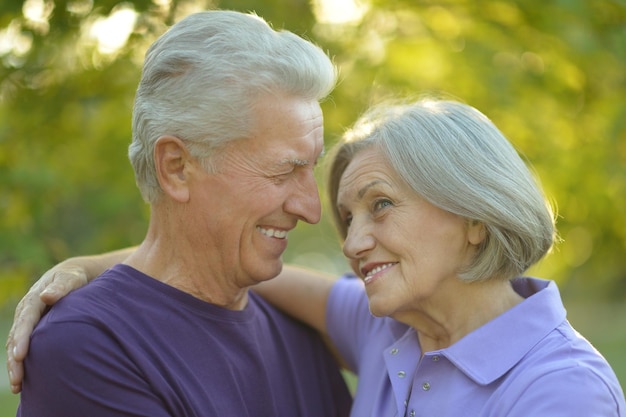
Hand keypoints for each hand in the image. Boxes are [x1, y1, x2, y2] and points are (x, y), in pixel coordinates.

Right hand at [5, 263, 88, 393]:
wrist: (71, 277)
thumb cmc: (73, 278)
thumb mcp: (69, 279)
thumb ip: (60, 287)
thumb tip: (45, 296)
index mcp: (33, 300)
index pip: (25, 320)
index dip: (21, 338)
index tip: (20, 355)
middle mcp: (26, 314)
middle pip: (16, 338)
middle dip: (14, 359)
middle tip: (18, 379)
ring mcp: (27, 324)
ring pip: (15, 347)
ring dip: (15, 366)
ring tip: (17, 387)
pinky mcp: (33, 332)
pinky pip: (23, 349)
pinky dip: (21, 365)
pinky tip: (24, 383)